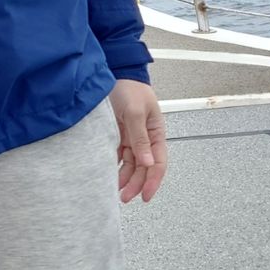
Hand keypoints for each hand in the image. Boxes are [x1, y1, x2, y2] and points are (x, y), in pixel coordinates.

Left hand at [109, 79, 166, 203]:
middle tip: (125, 197)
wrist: (115, 71)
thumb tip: (147, 162)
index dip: (153, 181)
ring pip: (132, 164)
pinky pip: (120, 155)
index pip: (158, 162)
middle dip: (137, 184)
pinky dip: (116, 166)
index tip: (146, 196)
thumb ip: (140, 137)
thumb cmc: (129, 87)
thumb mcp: (135, 112)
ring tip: (117, 191)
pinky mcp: (119, 134)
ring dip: (126, 178)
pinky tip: (110, 175)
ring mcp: (132, 136)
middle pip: (144, 167)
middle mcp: (146, 137)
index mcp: (156, 132)